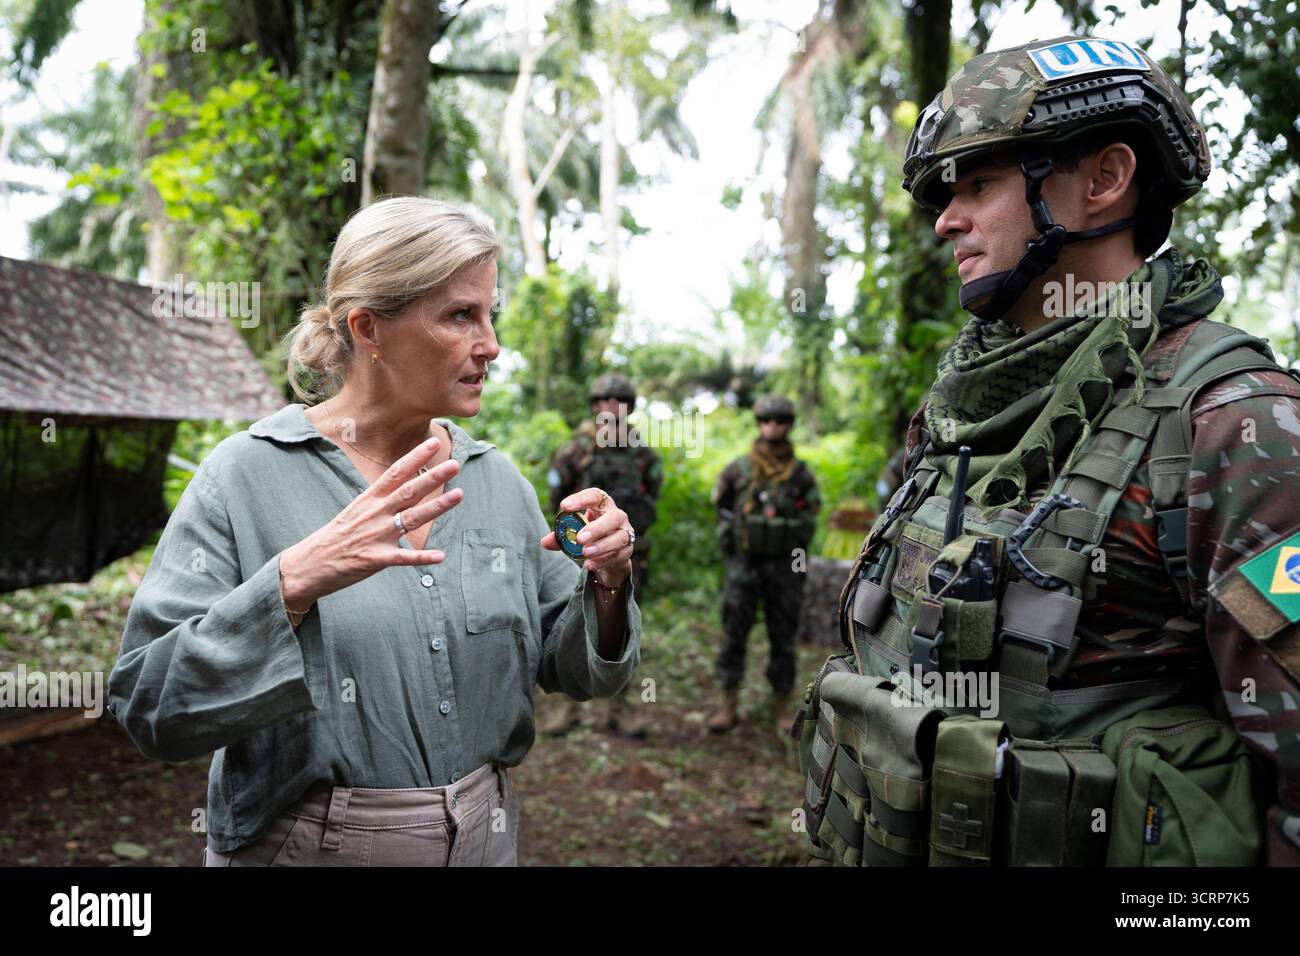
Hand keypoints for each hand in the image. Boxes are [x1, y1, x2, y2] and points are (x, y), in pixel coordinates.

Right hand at [280, 434, 464, 607]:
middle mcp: (375, 513)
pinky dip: (422, 557)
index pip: (395, 472)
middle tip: (455, 464)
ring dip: (437, 507)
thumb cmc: (337, 536)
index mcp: (369, 499)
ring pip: (412, 518)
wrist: (309, 564)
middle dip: (433, 477)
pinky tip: (440, 556)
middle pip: (408, 491)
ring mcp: (376, 536)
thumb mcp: (357, 510)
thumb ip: (381, 499)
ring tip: (459, 495)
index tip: (434, 443)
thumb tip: (405, 486)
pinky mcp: (376, 559)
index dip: (415, 457)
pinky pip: (403, 558)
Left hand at [540, 487, 633, 587]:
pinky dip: (603, 560)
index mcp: (602, 505)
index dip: (581, 499)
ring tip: (585, 552)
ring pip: (619, 537)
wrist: (609, 554)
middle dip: (597, 528)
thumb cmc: (590, 536)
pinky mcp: (627, 550)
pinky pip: (618, 555)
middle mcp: (617, 516)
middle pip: (613, 517)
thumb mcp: (574, 533)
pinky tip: (590, 564)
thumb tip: (545, 542)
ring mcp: (625, 533)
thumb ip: (560, 537)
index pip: (595, 495)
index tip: (564, 506)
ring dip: (602, 545)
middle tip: (580, 538)